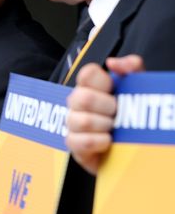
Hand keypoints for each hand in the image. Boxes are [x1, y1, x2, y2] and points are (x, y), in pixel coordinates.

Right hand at [67, 55, 142, 174]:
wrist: (135, 150)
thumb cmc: (134, 118)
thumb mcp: (138, 91)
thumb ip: (132, 70)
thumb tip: (114, 62)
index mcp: (93, 88)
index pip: (86, 74)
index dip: (100, 80)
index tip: (113, 89)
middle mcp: (79, 104)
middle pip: (81, 97)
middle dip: (106, 107)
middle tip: (118, 113)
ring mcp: (74, 124)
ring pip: (80, 120)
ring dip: (103, 126)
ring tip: (114, 130)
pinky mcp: (74, 145)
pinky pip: (78, 141)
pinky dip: (98, 142)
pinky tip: (109, 142)